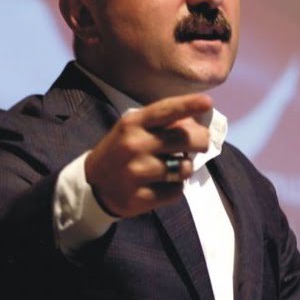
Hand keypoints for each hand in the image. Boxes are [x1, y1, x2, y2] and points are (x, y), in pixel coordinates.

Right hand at [84, 94, 213, 217]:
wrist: (92, 185)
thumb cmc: (121, 150)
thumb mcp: (134, 129)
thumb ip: (162, 123)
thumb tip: (196, 122)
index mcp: (133, 123)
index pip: (165, 110)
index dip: (188, 105)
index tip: (207, 102)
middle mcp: (134, 145)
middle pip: (185, 139)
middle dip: (201, 141)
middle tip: (201, 144)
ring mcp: (136, 172)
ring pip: (184, 168)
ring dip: (185, 168)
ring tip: (173, 168)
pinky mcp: (140, 197)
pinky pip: (176, 191)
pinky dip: (175, 188)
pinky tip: (161, 184)